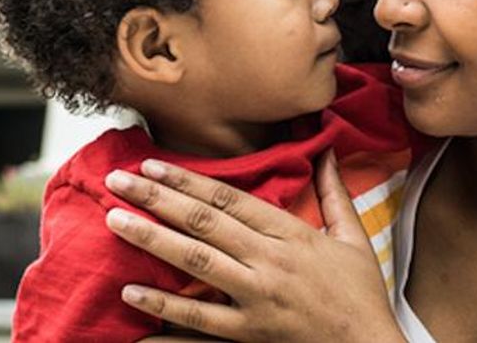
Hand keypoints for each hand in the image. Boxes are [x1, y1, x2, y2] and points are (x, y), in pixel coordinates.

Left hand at [103, 150, 403, 342]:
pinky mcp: (250, 333)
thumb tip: (328, 153)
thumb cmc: (361, 296)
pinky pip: (200, 318)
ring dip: (151, 238)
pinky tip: (132, 290)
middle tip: (117, 180)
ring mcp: (257, 297)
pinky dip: (164, 304)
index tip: (153, 165)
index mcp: (290, 233)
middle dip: (156, 198)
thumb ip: (335, 194)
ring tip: (114, 220)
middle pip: (203, 221)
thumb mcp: (354, 239)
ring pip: (195, 262)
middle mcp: (269, 260)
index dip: (188, 179)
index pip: (228, 198)